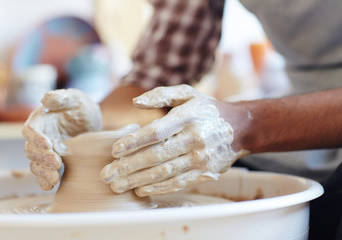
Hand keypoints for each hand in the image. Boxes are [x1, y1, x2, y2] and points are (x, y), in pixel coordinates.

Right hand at [22, 89, 101, 189]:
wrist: (93, 123)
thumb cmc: (82, 107)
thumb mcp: (76, 98)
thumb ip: (61, 98)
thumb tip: (45, 99)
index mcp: (40, 120)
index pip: (31, 130)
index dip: (36, 138)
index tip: (48, 144)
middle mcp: (39, 137)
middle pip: (32, 150)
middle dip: (42, 158)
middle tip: (56, 163)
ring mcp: (45, 152)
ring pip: (36, 164)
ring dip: (43, 172)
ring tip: (55, 178)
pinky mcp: (54, 162)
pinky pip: (44, 173)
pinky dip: (44, 181)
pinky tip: (51, 185)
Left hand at [100, 85, 246, 196]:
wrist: (240, 127)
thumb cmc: (207, 109)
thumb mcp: (187, 94)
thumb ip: (161, 95)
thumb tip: (135, 102)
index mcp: (188, 116)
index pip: (156, 132)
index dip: (133, 142)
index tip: (115, 151)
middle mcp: (195, 138)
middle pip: (156, 156)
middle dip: (129, 166)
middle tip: (108, 174)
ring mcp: (201, 158)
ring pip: (165, 172)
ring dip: (138, 180)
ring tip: (118, 185)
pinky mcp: (206, 172)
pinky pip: (178, 182)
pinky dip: (158, 188)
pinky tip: (141, 189)